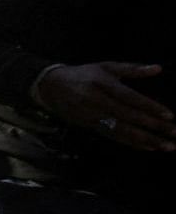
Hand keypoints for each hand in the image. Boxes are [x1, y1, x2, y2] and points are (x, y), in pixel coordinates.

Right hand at [34, 61, 175, 151]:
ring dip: (146, 139)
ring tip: (166, 146)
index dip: (149, 107)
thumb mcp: (106, 66)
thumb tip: (158, 68)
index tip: (169, 115)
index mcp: (102, 83)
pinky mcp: (90, 126)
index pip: (130, 97)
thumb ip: (132, 69)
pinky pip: (114, 136)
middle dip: (153, 126)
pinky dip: (132, 143)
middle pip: (128, 116)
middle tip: (174, 133)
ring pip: (122, 130)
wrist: (51, 87)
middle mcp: (96, 100)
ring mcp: (92, 115)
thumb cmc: (84, 75)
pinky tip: (148, 147)